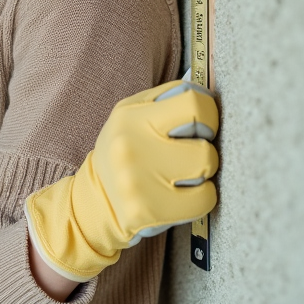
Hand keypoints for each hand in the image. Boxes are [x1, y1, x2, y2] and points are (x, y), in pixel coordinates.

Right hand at [24, 81, 219, 281]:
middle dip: (204, 150)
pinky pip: (204, 199)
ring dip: (203, 175)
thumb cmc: (125, 151)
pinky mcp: (147, 210)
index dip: (208, 114)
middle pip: (204, 146)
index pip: (193, 103)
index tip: (201, 125)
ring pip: (206, 170)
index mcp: (131, 116)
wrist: (96, 199)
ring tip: (183, 175)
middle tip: (189, 155)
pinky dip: (201, 198)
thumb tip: (206, 92)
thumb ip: (166, 99)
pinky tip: (183, 196)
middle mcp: (132, 147)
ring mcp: (138, 182)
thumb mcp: (132, 115)